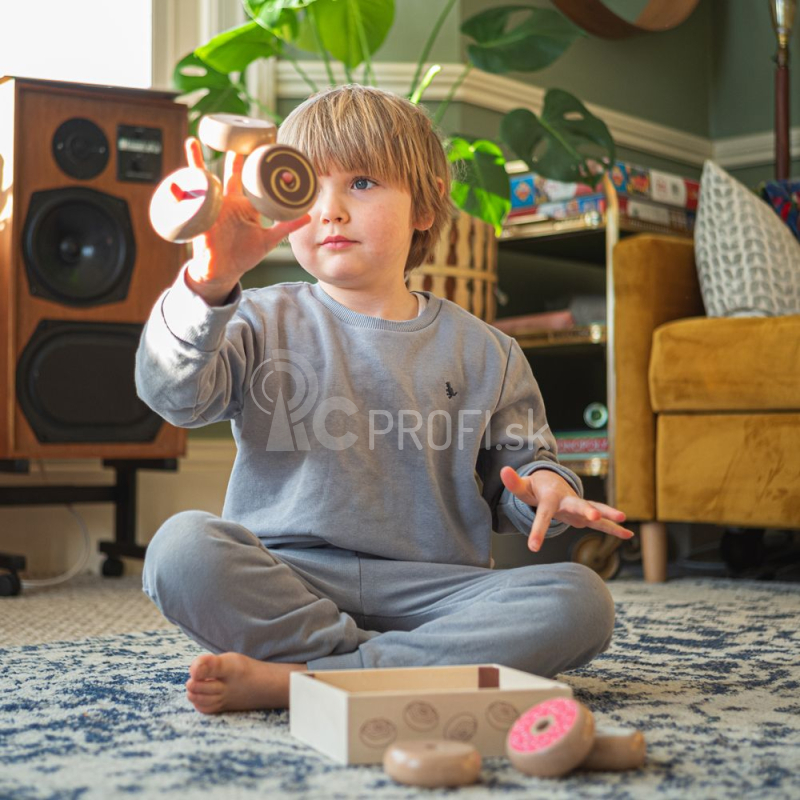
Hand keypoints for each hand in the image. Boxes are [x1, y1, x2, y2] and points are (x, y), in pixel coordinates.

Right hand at [182, 137, 310, 304]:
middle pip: (231, 172)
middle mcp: (229, 201)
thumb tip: (307, 217)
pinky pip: (189, 198)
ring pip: (206, 178)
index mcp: (246, 206)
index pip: (254, 181)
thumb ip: (285, 227)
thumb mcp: (267, 240)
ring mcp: (213, 206)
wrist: (222, 271)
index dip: (259, 166)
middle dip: (234, 153)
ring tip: (194, 141)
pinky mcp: (200, 215)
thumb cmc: (243, 255)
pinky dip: (180, 185)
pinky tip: (175, 177)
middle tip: (238, 131)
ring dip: (198, 160)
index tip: (265, 148)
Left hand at [500, 466, 634, 552]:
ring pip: (594, 510)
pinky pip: (601, 522)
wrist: (551, 483)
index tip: (533, 548)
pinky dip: (613, 527)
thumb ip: (513, 482)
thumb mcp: (523, 487)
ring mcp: (578, 506)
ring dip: (607, 516)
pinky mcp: (585, 514)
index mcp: (550, 498)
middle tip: (593, 517)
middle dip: (585, 511)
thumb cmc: (535, 488)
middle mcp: (567, 500)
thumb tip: (503, 470)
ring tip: (623, 519)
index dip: (538, 530)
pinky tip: (628, 535)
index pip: (543, 515)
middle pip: (576, 505)